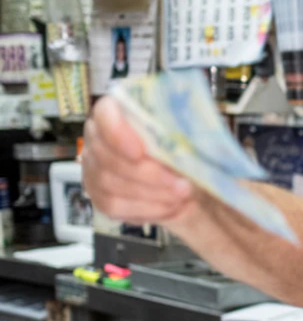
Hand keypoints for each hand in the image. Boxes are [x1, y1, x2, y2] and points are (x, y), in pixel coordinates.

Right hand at [83, 96, 193, 225]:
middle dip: (148, 174)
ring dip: (152, 193)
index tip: (140, 151)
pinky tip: (170, 207)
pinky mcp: (100, 197)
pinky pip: (114, 206)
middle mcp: (97, 138)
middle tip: (182, 185)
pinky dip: (146, 209)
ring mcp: (93, 169)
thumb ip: (183, 131)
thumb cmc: (186, 150)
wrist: (186, 179)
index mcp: (117, 111)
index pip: (105, 114)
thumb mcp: (190, 135)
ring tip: (183, 195)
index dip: (118, 133)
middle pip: (108, 157)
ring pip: (111, 184)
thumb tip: (185, 139)